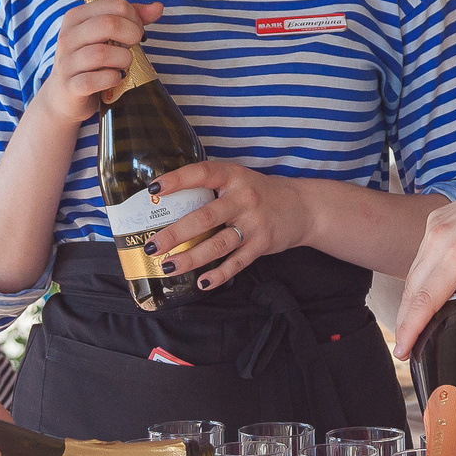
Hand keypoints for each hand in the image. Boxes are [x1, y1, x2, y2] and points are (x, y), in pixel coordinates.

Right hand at [38, 0, 164, 125]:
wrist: (64, 96)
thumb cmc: (90, 61)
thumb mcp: (106, 36)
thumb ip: (132, 19)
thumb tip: (158, 7)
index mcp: (76, 17)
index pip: (115, 5)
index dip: (134, 17)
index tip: (135, 31)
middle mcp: (68, 36)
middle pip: (109, 24)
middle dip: (131, 35)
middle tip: (132, 47)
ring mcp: (67, 62)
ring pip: (102, 53)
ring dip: (123, 59)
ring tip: (124, 64)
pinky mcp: (71, 86)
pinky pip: (96, 80)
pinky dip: (113, 79)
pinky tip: (115, 78)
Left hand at [143, 160, 313, 291]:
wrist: (302, 207)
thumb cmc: (259, 193)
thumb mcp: (238, 179)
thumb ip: (210, 186)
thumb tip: (165, 200)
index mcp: (233, 176)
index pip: (202, 173)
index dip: (178, 180)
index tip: (154, 188)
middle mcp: (244, 198)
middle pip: (205, 217)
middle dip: (175, 233)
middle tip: (152, 245)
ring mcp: (254, 223)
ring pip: (218, 244)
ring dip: (191, 258)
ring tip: (168, 266)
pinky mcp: (262, 244)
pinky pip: (237, 263)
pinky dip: (219, 274)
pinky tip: (202, 282)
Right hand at [389, 167, 455, 356]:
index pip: (425, 299)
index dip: (411, 329)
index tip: (403, 351)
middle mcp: (439, 239)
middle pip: (412, 290)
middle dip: (404, 322)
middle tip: (404, 351)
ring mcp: (433, 228)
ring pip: (412, 273)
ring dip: (408, 302)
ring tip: (409, 329)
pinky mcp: (433, 221)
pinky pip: (419, 257)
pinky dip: (416, 280)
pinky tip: (419, 298)